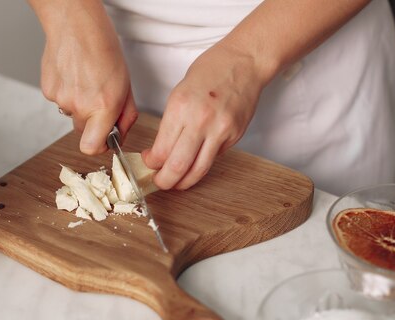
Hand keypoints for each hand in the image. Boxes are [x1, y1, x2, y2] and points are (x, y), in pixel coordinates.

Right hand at [32, 0, 137, 153]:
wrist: (75, 24)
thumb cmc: (103, 48)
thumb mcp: (126, 85)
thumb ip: (126, 115)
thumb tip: (121, 134)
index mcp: (103, 107)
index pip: (92, 147)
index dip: (99, 147)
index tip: (105, 139)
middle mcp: (80, 106)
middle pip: (83, 132)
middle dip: (92, 122)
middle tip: (98, 99)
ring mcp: (61, 99)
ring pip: (72, 114)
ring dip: (80, 103)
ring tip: (86, 79)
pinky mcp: (48, 90)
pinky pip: (59, 101)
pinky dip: (67, 91)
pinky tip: (73, 74)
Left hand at [142, 41, 264, 189]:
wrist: (245, 61)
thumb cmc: (211, 71)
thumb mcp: (180, 92)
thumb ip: (172, 123)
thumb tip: (162, 151)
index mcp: (180, 107)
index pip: (161, 149)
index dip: (151, 163)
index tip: (149, 162)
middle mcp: (200, 121)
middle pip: (177, 166)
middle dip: (164, 181)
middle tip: (159, 182)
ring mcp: (220, 130)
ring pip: (198, 170)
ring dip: (183, 182)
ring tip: (176, 183)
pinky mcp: (234, 136)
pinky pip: (214, 158)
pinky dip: (202, 164)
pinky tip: (195, 162)